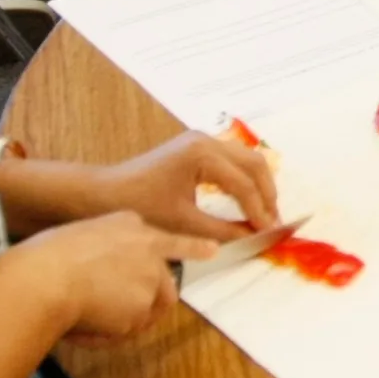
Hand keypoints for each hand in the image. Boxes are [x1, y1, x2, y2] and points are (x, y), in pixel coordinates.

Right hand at [9, 212, 219, 343]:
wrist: (45, 278)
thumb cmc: (48, 256)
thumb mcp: (84, 234)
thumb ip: (108, 246)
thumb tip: (111, 266)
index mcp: (131, 226)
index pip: (172, 238)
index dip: (194, 247)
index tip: (213, 250)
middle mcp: (148, 250)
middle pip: (163, 287)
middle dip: (144, 304)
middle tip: (109, 310)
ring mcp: (149, 279)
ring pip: (143, 313)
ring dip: (121, 320)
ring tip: (85, 314)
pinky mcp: (142, 308)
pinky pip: (125, 332)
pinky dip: (105, 335)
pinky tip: (82, 326)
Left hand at [92, 130, 276, 241]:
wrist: (105, 192)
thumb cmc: (141, 205)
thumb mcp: (182, 222)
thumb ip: (221, 230)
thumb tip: (252, 237)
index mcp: (203, 155)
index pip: (244, 184)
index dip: (259, 210)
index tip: (270, 231)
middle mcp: (206, 140)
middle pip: (254, 162)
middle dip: (267, 193)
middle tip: (273, 220)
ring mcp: (201, 140)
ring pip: (246, 158)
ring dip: (258, 184)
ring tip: (264, 212)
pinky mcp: (196, 146)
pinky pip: (232, 159)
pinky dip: (244, 178)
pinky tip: (245, 200)